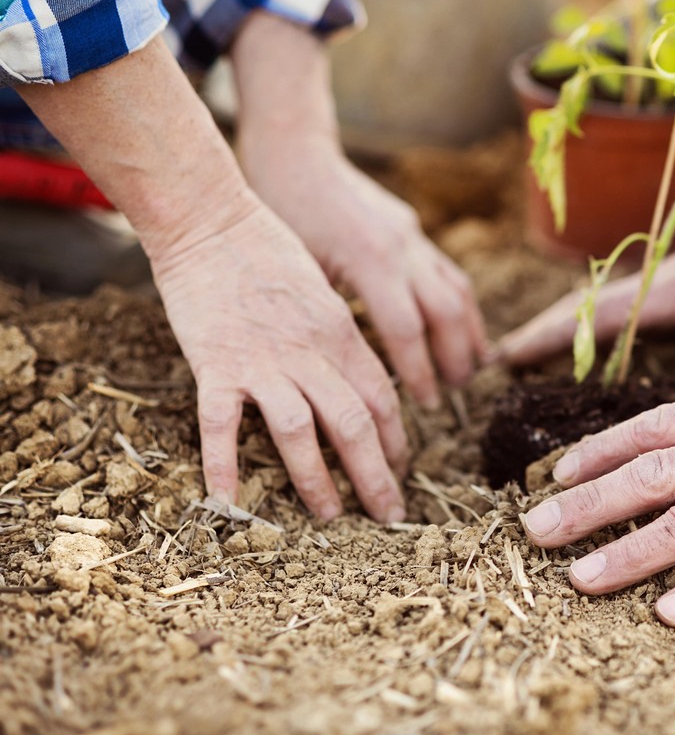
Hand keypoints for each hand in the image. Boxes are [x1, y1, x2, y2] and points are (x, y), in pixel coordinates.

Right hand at [152, 199, 409, 521]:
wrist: (211, 218)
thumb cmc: (268, 248)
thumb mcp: (323, 291)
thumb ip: (340, 337)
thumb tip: (360, 377)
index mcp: (341, 333)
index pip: (382, 398)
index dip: (397, 439)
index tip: (403, 467)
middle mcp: (311, 351)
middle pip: (355, 424)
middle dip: (377, 475)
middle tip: (390, 514)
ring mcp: (262, 360)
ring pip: (301, 432)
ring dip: (318, 480)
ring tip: (330, 516)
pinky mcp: (215, 363)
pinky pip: (221, 424)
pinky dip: (224, 464)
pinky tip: (229, 503)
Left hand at [240, 142, 487, 408]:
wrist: (294, 152)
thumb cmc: (279, 210)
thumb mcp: (295, 269)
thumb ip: (324, 316)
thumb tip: (338, 373)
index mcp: (371, 259)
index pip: (407, 329)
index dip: (419, 371)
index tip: (425, 405)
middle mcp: (401, 246)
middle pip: (447, 312)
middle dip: (455, 357)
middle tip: (455, 393)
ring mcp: (411, 235)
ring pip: (457, 291)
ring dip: (469, 332)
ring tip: (472, 367)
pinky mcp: (412, 228)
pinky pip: (447, 273)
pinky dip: (460, 306)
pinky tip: (460, 328)